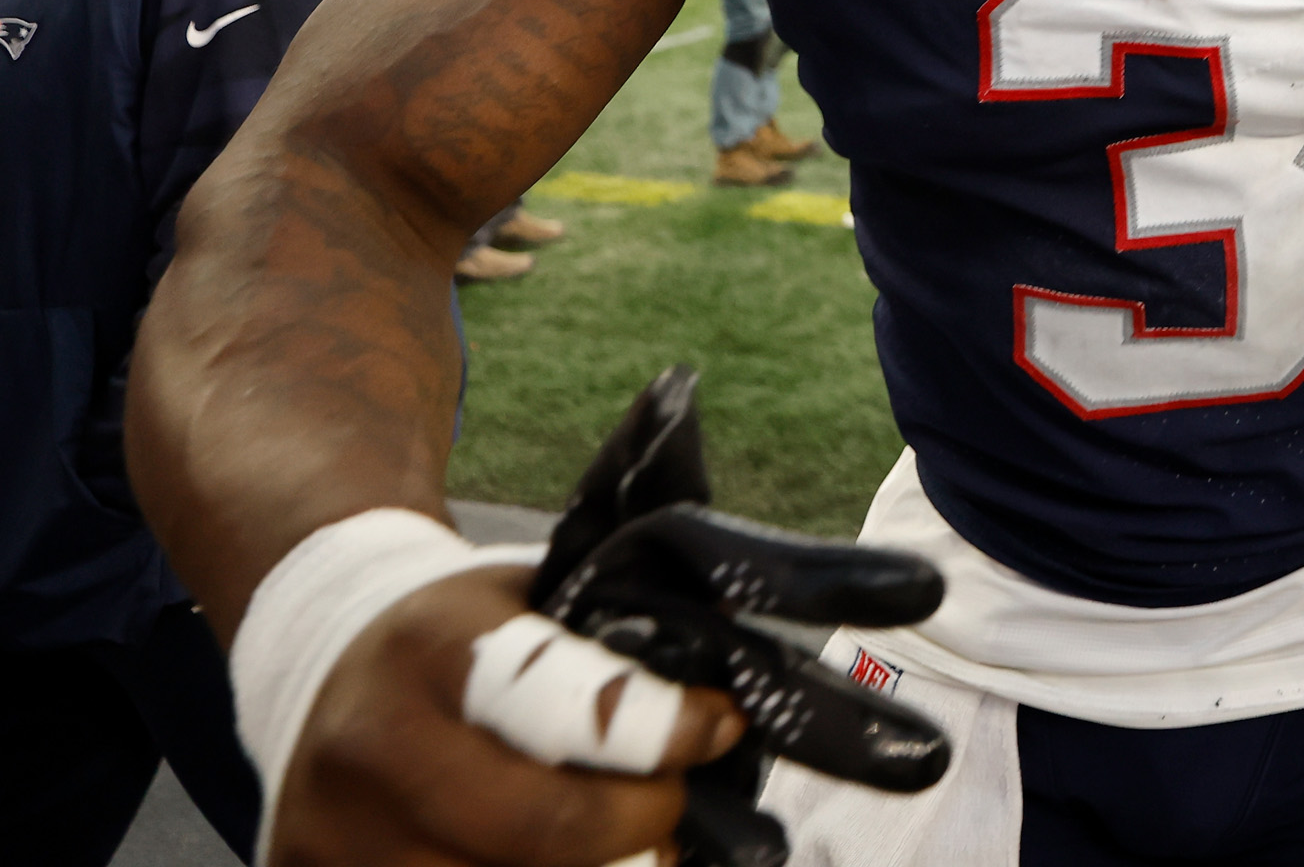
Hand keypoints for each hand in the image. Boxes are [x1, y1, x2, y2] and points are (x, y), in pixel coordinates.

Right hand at [270, 370, 948, 866]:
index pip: (568, 705)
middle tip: (671, 818)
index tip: (720, 731)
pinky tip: (598, 866)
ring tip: (640, 849)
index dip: (662, 731)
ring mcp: (338, 843)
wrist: (317, 657)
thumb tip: (862, 589)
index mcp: (441, 646)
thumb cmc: (475, 630)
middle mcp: (376, 747)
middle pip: (546, 831)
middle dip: (640, 828)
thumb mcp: (542, 589)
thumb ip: (649, 613)